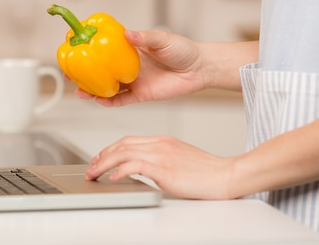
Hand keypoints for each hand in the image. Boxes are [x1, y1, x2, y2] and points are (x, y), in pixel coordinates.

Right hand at [76, 29, 205, 105]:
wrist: (199, 69)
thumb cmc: (183, 50)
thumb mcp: (162, 39)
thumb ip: (145, 37)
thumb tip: (128, 34)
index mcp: (129, 50)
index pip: (103, 49)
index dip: (87, 50)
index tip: (72, 49)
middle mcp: (127, 66)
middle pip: (99, 71)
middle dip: (82, 74)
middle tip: (68, 74)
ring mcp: (132, 81)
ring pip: (106, 88)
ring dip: (92, 90)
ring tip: (79, 91)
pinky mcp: (140, 95)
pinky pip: (121, 100)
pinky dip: (109, 102)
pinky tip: (99, 100)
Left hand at [85, 135, 236, 199]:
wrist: (227, 175)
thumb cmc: (207, 172)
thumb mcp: (179, 159)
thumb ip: (161, 159)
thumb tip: (144, 169)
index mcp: (163, 141)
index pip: (129, 140)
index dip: (111, 149)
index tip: (101, 158)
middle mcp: (159, 144)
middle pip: (122, 145)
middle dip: (102, 156)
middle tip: (91, 168)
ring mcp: (161, 154)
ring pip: (123, 153)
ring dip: (104, 164)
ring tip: (94, 173)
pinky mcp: (164, 168)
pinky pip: (134, 165)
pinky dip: (120, 170)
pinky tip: (113, 178)